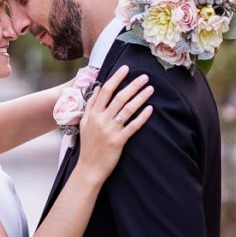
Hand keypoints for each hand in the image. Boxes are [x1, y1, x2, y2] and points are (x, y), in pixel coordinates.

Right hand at [77, 65, 153, 180]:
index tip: (125, 69)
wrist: (89, 167)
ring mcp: (110, 130)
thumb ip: (90, 106)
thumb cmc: (88, 145)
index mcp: (92, 114)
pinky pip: (133, 126)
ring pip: (127, 109)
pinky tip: (150, 109)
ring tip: (150, 89)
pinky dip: (142, 117)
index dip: (116, 78)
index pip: (105, 91)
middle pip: (119, 97)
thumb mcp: (84, 123)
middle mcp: (101, 120)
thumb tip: (96, 89)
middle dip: (133, 85)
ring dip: (140, 97)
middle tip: (144, 77)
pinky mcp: (119, 141)